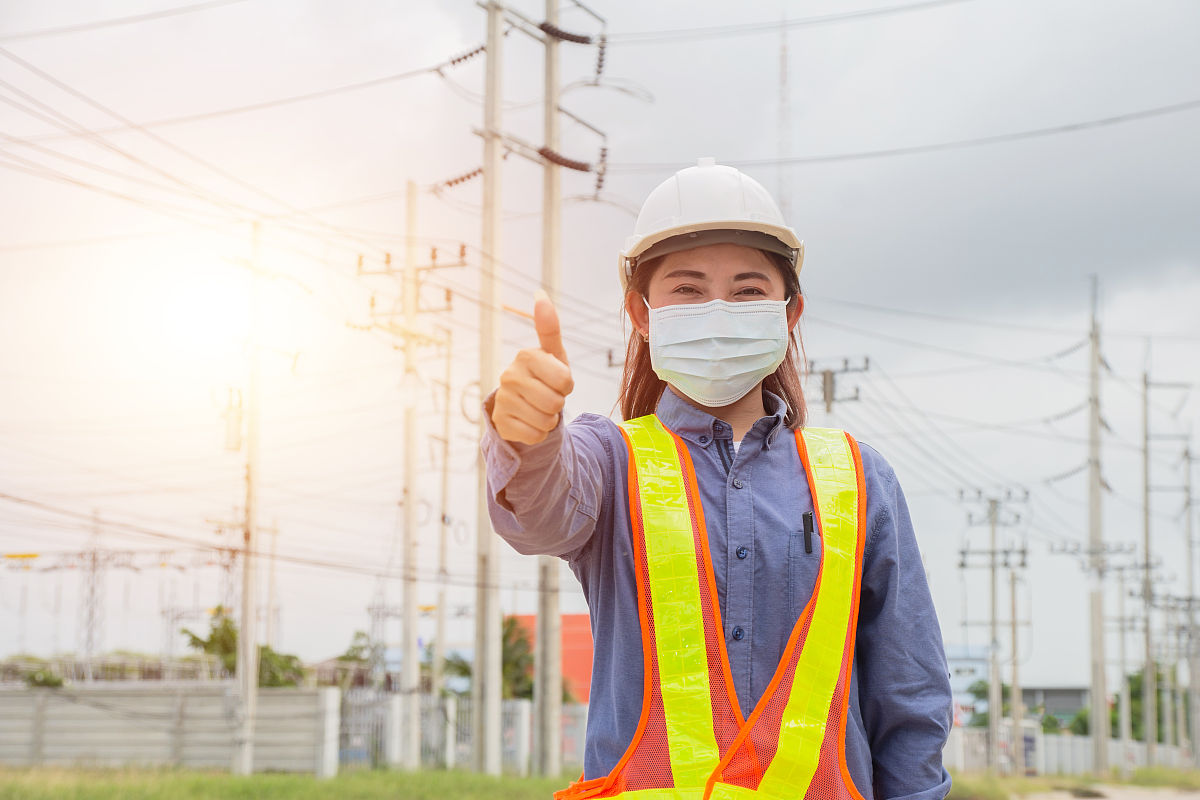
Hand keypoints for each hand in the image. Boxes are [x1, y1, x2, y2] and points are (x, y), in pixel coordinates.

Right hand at [491, 290, 573, 444]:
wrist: (523, 405)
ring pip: (546, 421)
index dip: (567, 385)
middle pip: (556, 402)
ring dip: (549, 419)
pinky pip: (535, 435)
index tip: (556, 380)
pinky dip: (538, 433)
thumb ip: (549, 328)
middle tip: (547, 396)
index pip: (565, 381)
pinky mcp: (500, 423)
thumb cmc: (545, 376)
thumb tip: (540, 294)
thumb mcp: (553, 354)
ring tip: (538, 408)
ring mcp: (502, 400)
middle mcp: (509, 375)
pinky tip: (529, 421)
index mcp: (525, 355)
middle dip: (558, 404)